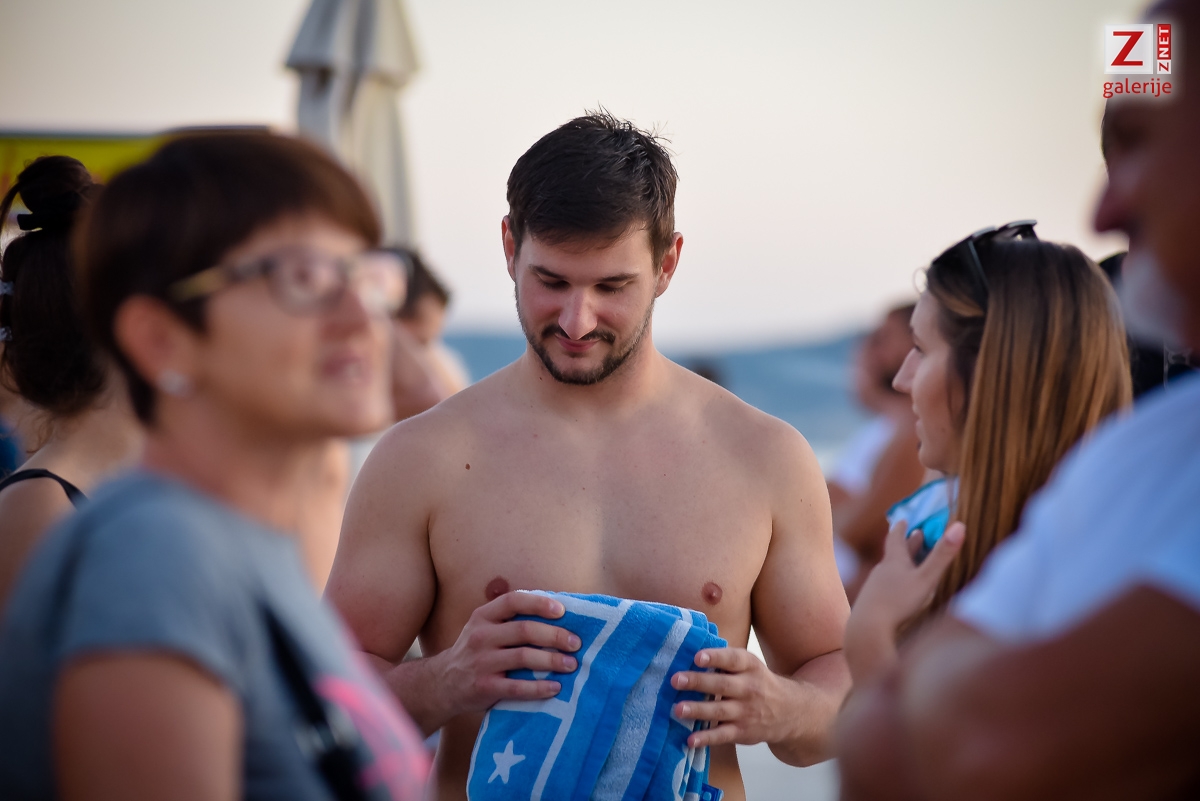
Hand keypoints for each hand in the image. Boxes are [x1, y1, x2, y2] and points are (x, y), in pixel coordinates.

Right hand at [433, 591, 580, 716]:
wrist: (443, 683)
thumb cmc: (476, 651)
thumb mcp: (484, 628)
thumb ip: (511, 619)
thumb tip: (558, 612)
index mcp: (483, 616)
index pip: (513, 601)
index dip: (539, 603)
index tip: (562, 610)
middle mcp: (480, 636)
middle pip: (523, 630)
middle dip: (554, 636)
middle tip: (575, 643)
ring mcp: (481, 662)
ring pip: (523, 658)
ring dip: (552, 661)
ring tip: (571, 664)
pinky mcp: (484, 687)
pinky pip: (517, 687)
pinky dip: (539, 688)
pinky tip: (555, 687)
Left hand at [670, 648, 794, 747]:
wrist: (789, 711)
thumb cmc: (758, 682)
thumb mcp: (749, 665)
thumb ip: (725, 659)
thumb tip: (689, 650)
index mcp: (749, 666)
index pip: (732, 659)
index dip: (715, 657)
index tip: (697, 657)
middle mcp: (749, 688)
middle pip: (722, 684)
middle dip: (698, 682)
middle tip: (675, 680)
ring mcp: (746, 711)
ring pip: (720, 711)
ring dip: (698, 710)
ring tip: (677, 709)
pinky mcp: (742, 732)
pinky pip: (723, 735)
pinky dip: (706, 738)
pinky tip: (690, 740)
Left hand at [844, 520, 964, 684]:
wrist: (867, 629)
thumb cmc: (898, 602)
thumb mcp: (926, 579)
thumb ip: (942, 555)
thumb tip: (960, 525)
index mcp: (893, 561)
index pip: (895, 538)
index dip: (900, 528)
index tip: (903, 520)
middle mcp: (881, 571)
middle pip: (894, 554)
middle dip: (906, 545)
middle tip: (914, 534)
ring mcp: (874, 588)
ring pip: (890, 571)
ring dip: (902, 565)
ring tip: (909, 564)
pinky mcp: (872, 604)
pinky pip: (886, 588)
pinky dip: (896, 584)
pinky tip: (899, 594)